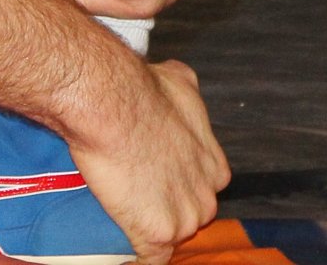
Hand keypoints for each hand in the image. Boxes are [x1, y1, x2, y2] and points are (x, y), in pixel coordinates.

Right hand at [71, 61, 228, 264]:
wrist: (112, 103)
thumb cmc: (142, 90)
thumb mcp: (179, 79)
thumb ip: (187, 93)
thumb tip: (178, 81)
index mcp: (215, 168)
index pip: (202, 185)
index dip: (178, 180)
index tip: (157, 172)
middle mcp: (206, 197)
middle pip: (188, 213)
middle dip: (167, 204)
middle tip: (134, 186)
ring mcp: (184, 220)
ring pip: (169, 234)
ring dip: (150, 226)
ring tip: (121, 210)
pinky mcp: (157, 235)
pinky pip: (150, 258)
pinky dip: (140, 256)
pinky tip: (128, 250)